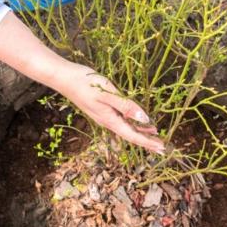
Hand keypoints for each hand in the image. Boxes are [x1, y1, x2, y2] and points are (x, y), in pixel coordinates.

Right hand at [0, 13, 163, 152]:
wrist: (64, 78)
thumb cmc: (85, 83)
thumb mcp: (107, 93)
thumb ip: (126, 106)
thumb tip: (144, 119)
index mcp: (110, 120)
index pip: (133, 135)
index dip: (148, 142)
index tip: (162, 148)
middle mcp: (107, 121)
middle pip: (130, 135)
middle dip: (147, 141)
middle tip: (163, 147)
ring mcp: (104, 116)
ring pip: (126, 128)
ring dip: (140, 132)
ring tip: (155, 134)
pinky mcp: (102, 109)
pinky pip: (121, 120)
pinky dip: (132, 122)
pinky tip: (137, 119)